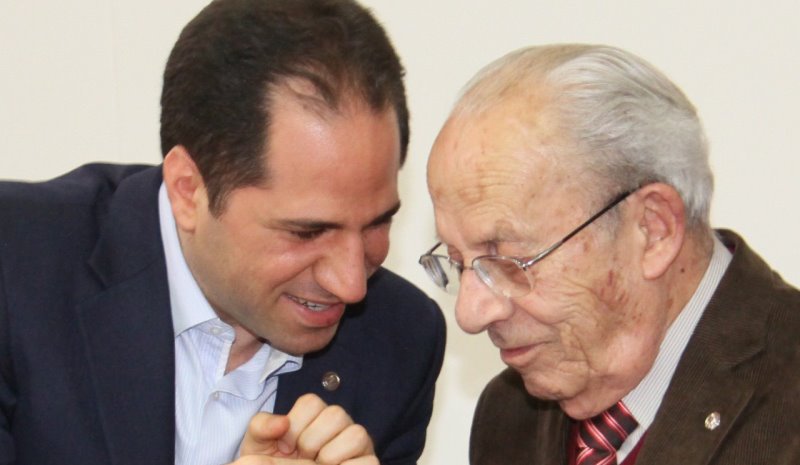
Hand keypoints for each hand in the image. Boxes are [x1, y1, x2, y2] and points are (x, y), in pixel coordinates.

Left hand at [230, 393, 377, 464]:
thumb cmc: (275, 463)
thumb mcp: (259, 446)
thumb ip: (261, 427)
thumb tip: (282, 422)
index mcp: (315, 415)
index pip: (312, 402)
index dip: (295, 426)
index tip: (286, 447)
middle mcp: (340, 425)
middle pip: (335, 414)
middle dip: (311, 441)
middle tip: (302, 458)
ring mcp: (357, 445)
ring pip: (356, 434)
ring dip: (330, 456)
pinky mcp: (369, 463)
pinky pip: (368, 461)